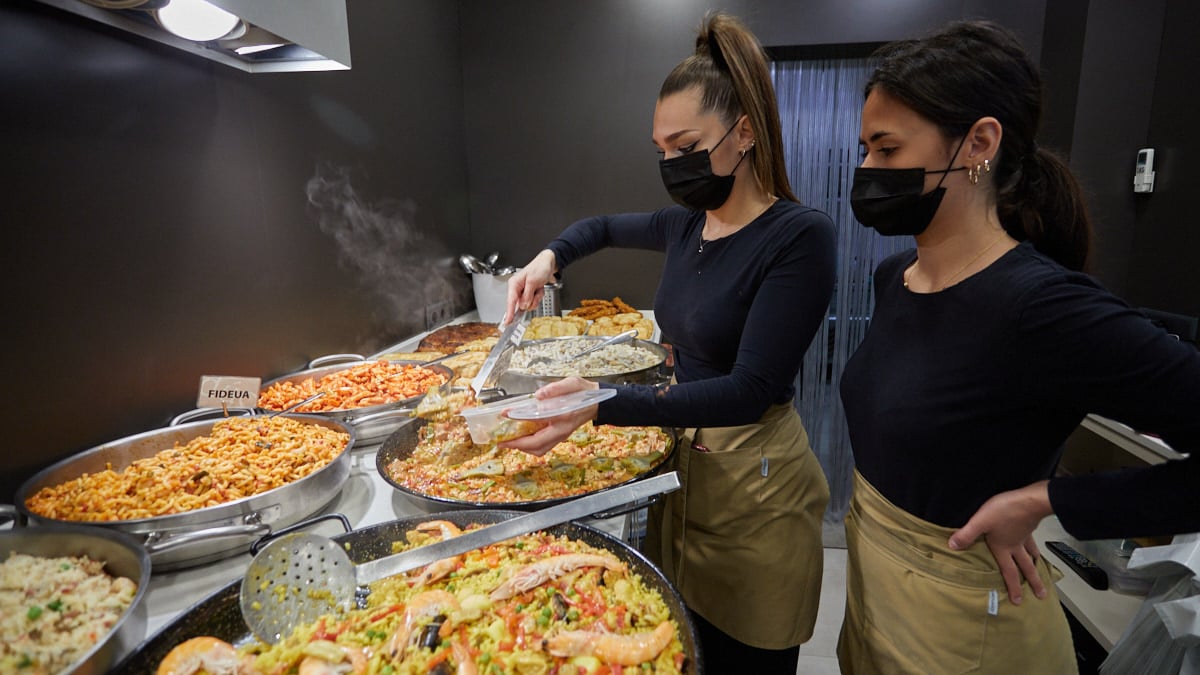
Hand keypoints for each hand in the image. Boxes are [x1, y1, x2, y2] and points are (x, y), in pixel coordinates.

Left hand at [500, 377, 598, 455]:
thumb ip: (555, 388)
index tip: (505, 414)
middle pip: (537, 444)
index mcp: (564, 415)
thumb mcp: (572, 383)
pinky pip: (543, 447)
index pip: (537, 418)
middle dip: (517, 445)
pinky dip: (530, 447)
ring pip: (540, 449)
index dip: (519, 417)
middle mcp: (562, 430)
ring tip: (508, 443)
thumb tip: (538, 395)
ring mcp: (561, 436)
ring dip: (523, 449)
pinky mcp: (560, 437)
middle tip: (501, 442)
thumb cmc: (584, 393)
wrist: (598, 403)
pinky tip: (521, 440)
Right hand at [504, 250, 557, 323]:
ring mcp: (524, 292)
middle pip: (521, 304)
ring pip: (529, 304)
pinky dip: (539, 296)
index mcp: (514, 284)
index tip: (507, 322)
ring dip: (536, 298)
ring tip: (538, 288)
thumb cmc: (539, 267)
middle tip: (536, 290)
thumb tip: (523, 306)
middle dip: (531, 300)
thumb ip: (527, 295)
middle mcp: (517, 289)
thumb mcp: (533, 281)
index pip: (510, 301)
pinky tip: (540, 288)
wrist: (549, 263)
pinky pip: (534, 301)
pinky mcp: (530, 294)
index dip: (509, 313)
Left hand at [948, 481, 1052, 604]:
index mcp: (1003, 548)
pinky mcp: (1029, 526)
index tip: (1018, 602)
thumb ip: (967, 534)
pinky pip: (1032, 541)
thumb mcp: (980, 522)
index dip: (1013, 587)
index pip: (1008, 572)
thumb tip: (952, 547)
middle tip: (1041, 595)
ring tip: (1041, 573)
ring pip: (1032, 555)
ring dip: (1036, 566)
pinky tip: (1035, 548)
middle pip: (1026, 568)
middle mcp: (1016, 546)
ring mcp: (1024, 537)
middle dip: (1032, 582)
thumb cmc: (1004, 511)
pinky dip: (1035, 548)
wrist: (1029, 500)